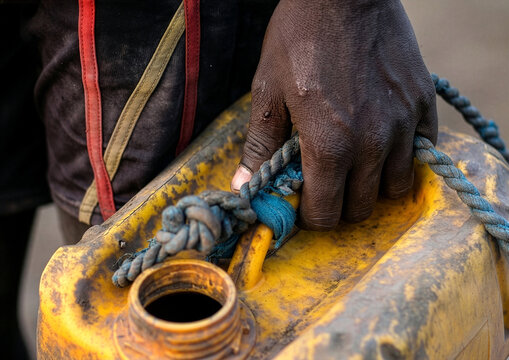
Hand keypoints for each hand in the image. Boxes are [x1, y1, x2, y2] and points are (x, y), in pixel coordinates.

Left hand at [231, 0, 436, 229]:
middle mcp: (370, 144)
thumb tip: (244, 187)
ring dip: (371, 187)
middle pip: (361, 209)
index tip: (304, 204)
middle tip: (325, 185)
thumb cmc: (299, 38)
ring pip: (394, 188)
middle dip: (338, 205)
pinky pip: (421, 153)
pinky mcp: (422, 105)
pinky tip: (381, 142)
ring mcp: (402, 125)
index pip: (325, 213)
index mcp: (327, 145)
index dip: (310, 216)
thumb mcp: (267, 91)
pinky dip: (401, 159)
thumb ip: (258, 146)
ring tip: (354, 166)